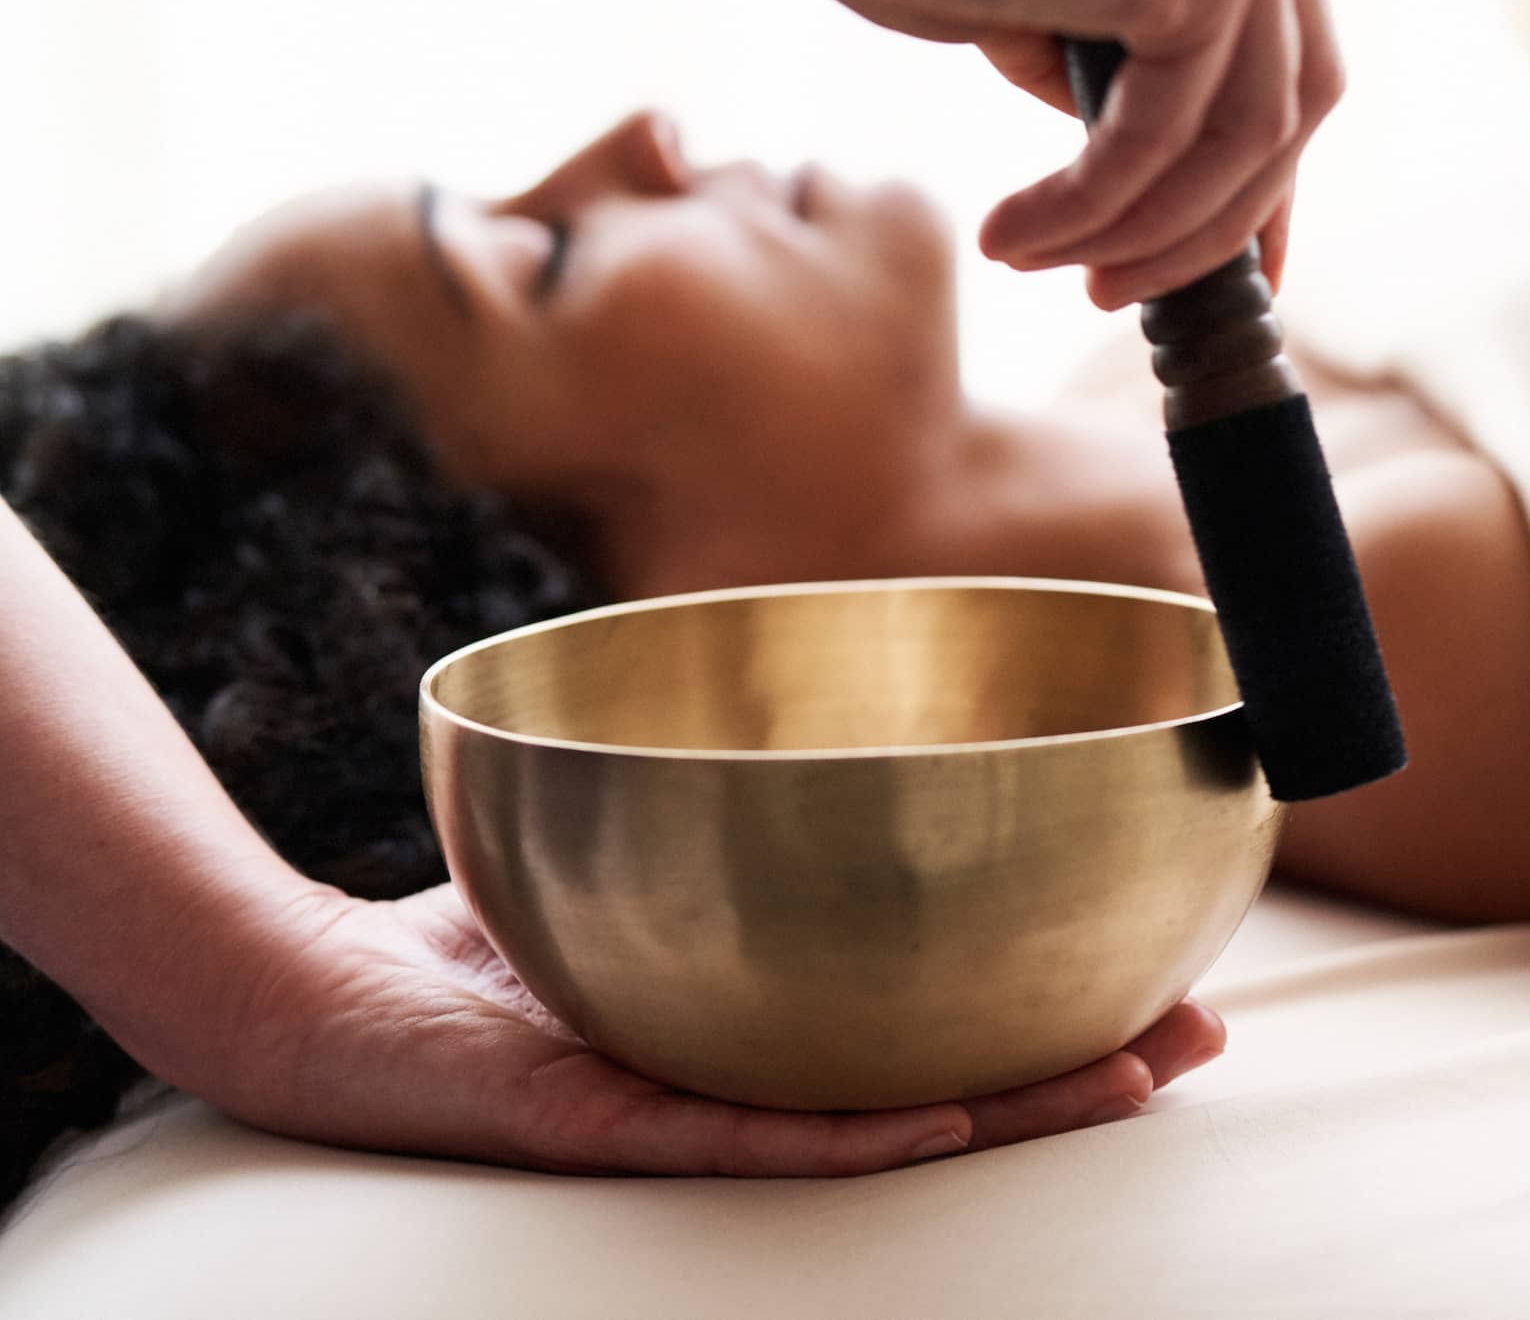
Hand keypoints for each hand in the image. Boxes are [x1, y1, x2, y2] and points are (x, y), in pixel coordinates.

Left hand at [197, 881, 1224, 1176]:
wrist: (313, 991)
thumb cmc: (467, 923)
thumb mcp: (609, 837)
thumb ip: (698, 793)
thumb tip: (792, 699)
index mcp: (761, 1009)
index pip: (924, 1008)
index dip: (1040, 992)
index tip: (1144, 958)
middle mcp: (745, 1072)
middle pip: (938, 1075)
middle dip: (1071, 1055)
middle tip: (1195, 1030)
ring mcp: (690, 1107)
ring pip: (880, 1123)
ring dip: (1011, 1105)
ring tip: (1129, 1074)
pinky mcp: (616, 1124)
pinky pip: (752, 1139)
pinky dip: (858, 1133)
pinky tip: (956, 1116)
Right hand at [746, 0, 1342, 307]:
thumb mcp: (1039, 15)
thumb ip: (1113, 74)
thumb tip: (1145, 170)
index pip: (1283, 67)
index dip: (1260, 191)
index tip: (1222, 279)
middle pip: (1289, 110)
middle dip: (1206, 228)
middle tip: (1111, 296)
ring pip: (1240, 141)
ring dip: (1139, 233)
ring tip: (1041, 268)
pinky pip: (1161, 138)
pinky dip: (1088, 209)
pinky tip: (1012, 238)